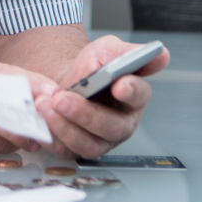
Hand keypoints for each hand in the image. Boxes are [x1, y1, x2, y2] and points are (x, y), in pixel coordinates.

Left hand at [32, 35, 169, 159]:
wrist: (66, 80)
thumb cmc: (92, 68)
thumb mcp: (107, 50)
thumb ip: (129, 52)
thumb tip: (161, 54)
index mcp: (134, 97)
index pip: (139, 95)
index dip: (131, 90)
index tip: (119, 84)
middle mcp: (121, 123)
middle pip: (112, 126)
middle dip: (87, 113)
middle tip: (64, 98)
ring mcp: (100, 140)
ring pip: (89, 144)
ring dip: (65, 127)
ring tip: (46, 106)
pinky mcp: (77, 149)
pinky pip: (66, 150)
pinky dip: (51, 136)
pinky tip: (40, 120)